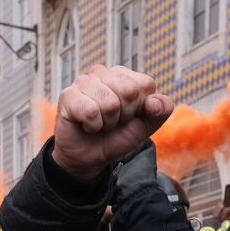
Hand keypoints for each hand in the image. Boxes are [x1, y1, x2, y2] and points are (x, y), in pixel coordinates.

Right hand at [52, 65, 174, 184]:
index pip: (145, 84)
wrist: (89, 157)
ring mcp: (84, 81)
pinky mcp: (68, 94)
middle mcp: (104, 73)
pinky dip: (92, 126)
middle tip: (112, 122)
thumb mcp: (145, 126)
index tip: (128, 117)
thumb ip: (161, 110)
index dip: (139, 108)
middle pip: (128, 92)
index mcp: (125, 75)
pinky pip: (90, 111)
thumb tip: (154, 101)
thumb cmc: (116, 137)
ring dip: (106, 123)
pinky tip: (86, 125)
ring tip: (99, 124)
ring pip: (109, 103)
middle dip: (123, 116)